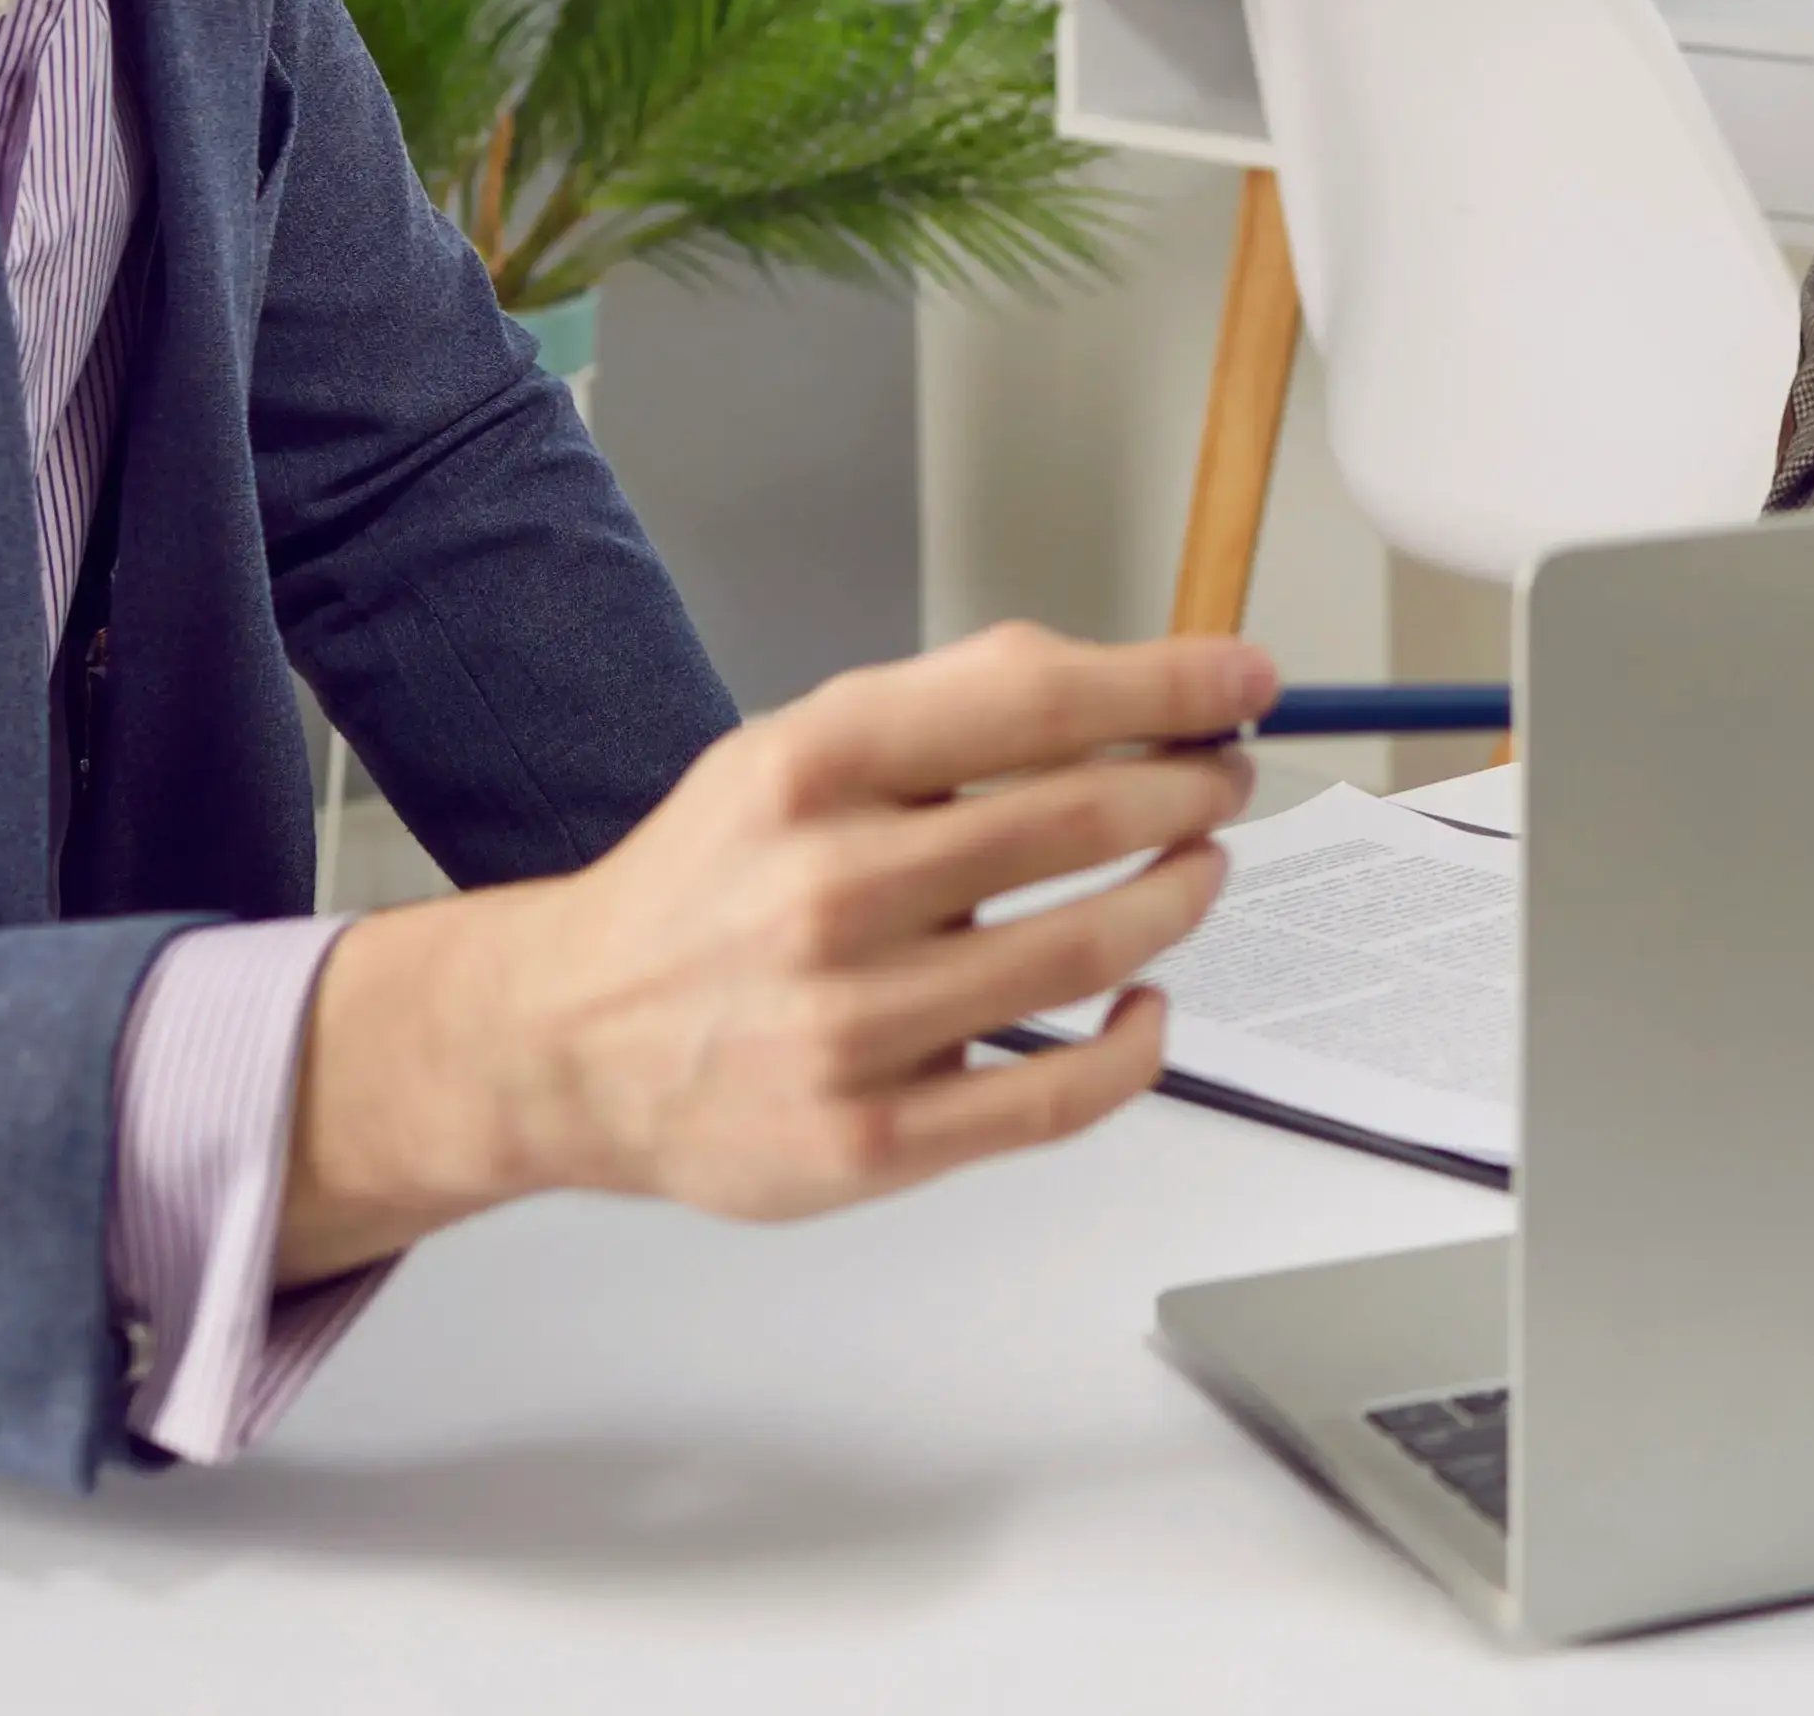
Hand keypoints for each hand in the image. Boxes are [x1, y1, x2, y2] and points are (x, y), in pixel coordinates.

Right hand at [278, 624, 1275, 1277]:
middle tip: (1223, 783)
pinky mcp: (871, 1134)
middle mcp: (826, 887)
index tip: (1244, 679)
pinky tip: (1144, 1004)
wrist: (569, 1040)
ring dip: (1177, 897)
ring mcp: (849, 1021)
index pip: (1035, 699)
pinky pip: (1060, 1094)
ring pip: (1089, 949)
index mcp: (809, 768)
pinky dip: (1135, 1043)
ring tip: (1195, 871)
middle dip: (1189, 790)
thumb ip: (949, 711)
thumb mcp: (794, 755)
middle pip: (1080, 816)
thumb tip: (1129, 683)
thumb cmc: (711, 888)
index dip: (1168, 683)